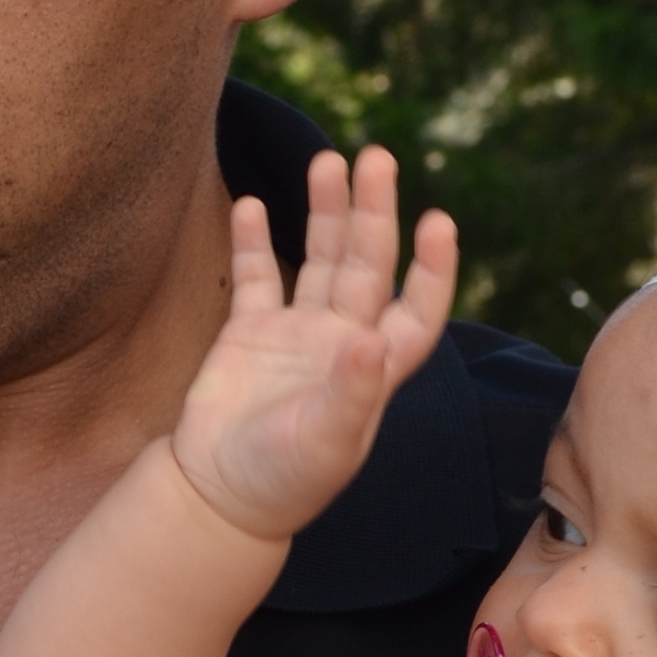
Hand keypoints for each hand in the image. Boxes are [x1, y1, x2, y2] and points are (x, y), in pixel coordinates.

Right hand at [174, 147, 458, 544]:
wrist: (217, 498)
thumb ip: (352, 391)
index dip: (433, 270)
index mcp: (374, 371)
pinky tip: (252, 203)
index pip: (416, 311)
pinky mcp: (248, 334)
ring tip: (327, 161)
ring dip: (325, 212)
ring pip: (318, 259)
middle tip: (376, 158)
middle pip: (367, 265)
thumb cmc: (283, 483)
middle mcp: (342, 343)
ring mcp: (295, 335)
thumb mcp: (325, 442)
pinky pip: (256, 276)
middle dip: (373, 212)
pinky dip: (252, 241)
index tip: (438, 223)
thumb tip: (375, 338)